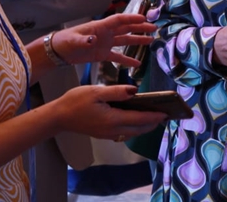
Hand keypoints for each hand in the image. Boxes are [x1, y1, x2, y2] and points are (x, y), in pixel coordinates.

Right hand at [52, 84, 166, 140]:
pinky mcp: (103, 134)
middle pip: (139, 129)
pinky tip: (136, 119)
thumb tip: (135, 91)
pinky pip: (124, 133)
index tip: (167, 112)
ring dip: (144, 126)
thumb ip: (117, 92)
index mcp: (113, 119)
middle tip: (165, 115)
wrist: (59, 116)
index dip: (155, 116)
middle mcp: (113, 130)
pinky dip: (134, 127)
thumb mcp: (97, 91)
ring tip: (154, 117)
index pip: (140, 119)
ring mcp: (108, 134)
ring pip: (132, 132)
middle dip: (153, 123)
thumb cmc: (76, 101)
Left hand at [54, 13, 155, 67]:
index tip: (144, 18)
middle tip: (153, 28)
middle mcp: (105, 33)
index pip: (119, 20)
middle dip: (139, 28)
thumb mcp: (73, 40)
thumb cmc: (65, 41)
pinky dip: (127, 59)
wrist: (58, 51)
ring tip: (150, 41)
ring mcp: (105, 43)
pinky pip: (117, 56)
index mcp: (100, 27)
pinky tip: (137, 63)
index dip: (132, 18)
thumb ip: (84, 40)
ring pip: (124, 40)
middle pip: (126, 28)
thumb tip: (93, 39)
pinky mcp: (102, 54)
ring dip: (137, 40)